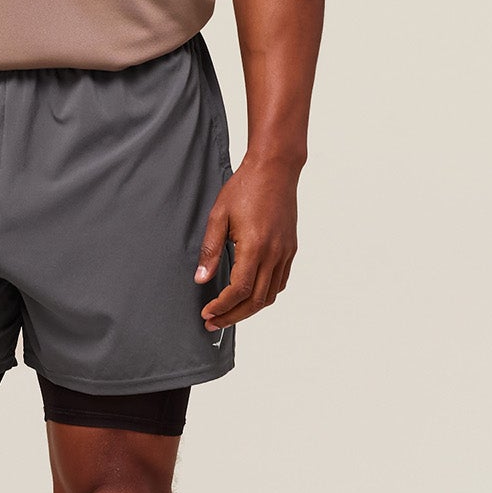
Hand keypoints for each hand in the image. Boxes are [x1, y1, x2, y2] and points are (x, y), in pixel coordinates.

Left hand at [194, 155, 299, 331]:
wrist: (275, 170)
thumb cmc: (245, 187)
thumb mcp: (218, 216)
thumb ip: (210, 250)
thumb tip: (201, 279)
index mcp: (254, 246)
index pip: (238, 290)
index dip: (222, 307)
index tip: (207, 313)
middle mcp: (274, 254)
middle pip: (255, 300)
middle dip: (233, 316)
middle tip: (213, 322)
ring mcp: (285, 253)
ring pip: (270, 295)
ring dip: (249, 309)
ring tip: (228, 313)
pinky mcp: (290, 249)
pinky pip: (280, 282)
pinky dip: (264, 295)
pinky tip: (249, 295)